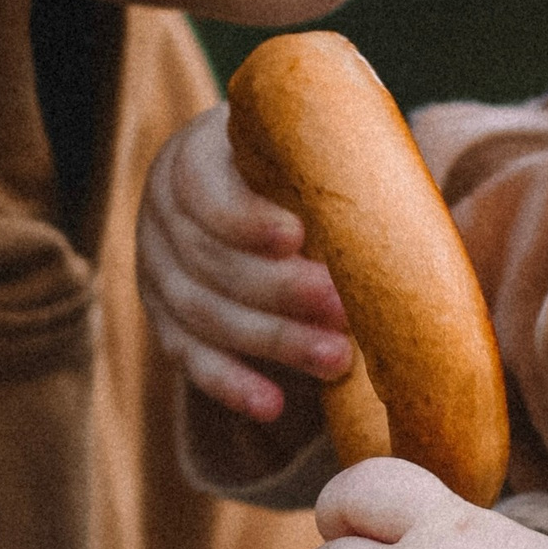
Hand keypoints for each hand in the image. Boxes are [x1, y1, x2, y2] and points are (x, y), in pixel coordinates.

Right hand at [138, 101, 352, 424]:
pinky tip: (274, 404)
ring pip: (201, 316)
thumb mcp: (305, 144)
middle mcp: (161, 217)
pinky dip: (231, 385)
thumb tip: (392, 177)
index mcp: (192, 160)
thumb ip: (331, 152)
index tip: (300, 235)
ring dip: (272, 343)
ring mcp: (155, 274)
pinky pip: (190, 360)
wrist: (251, 193)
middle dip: (279, 291)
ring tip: (337, 360)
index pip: (203, 191)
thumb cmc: (297, 166)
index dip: (246, 218)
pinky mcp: (166, 323)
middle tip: (344, 310)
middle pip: (209, 261)